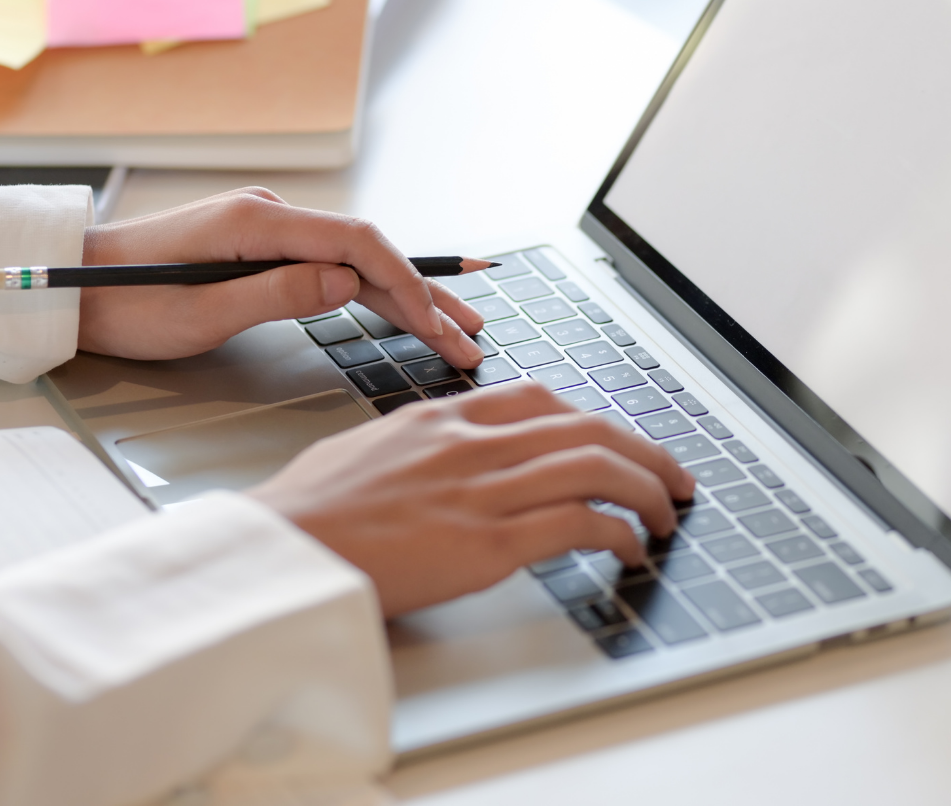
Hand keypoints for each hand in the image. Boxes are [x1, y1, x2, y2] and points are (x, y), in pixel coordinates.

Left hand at [77, 187, 483, 364]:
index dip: (407, 287)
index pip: (358, 245)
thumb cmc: (124, 307)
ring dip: (406, 298)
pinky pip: (331, 266)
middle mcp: (270, 214)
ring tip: (456, 330)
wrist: (70, 289)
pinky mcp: (260, 247)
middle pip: (368, 252)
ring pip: (355, 261)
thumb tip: (347, 284)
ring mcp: (267, 228)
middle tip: (472, 338)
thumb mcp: (198, 313)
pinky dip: (371, 293)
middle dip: (425, 297)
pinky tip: (404, 312)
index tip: (439, 328)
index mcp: (258, 223)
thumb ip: (277, 294)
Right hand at [246, 383, 696, 616]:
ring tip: (666, 514)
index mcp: (440, 417)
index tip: (616, 440)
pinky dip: (618, 533)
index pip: (540, 398)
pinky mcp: (486, 542)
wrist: (277, 553)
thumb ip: (416, 445)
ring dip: (647, 490)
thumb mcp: (365, 450)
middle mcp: (469, 441)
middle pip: (586, 426)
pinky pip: (578, 523)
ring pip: (596, 466)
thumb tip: (439, 458)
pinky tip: (629, 549)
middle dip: (644, 451)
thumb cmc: (306, 514)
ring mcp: (481, 489)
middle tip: (673, 477)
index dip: (593, 419)